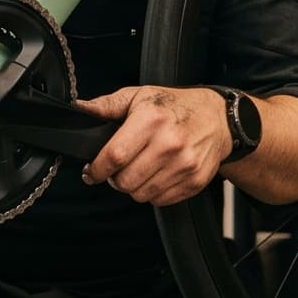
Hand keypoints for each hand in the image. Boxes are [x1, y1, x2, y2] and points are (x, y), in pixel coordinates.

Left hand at [73, 85, 232, 206]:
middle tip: (119, 168)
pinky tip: (157, 174)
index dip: (97, 169)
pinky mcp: (195, 181)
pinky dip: (153, 192)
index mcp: (152, 120)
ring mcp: (185, 165)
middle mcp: (170, 144)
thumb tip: (80, 108)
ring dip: (134, 186)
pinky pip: (160, 201)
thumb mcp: (140, 96)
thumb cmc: (175, 106)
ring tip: (140, 169)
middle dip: (115, 178)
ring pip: (141, 195)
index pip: (115, 155)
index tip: (91, 171)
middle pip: (126, 181)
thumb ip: (107, 105)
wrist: (218, 119)